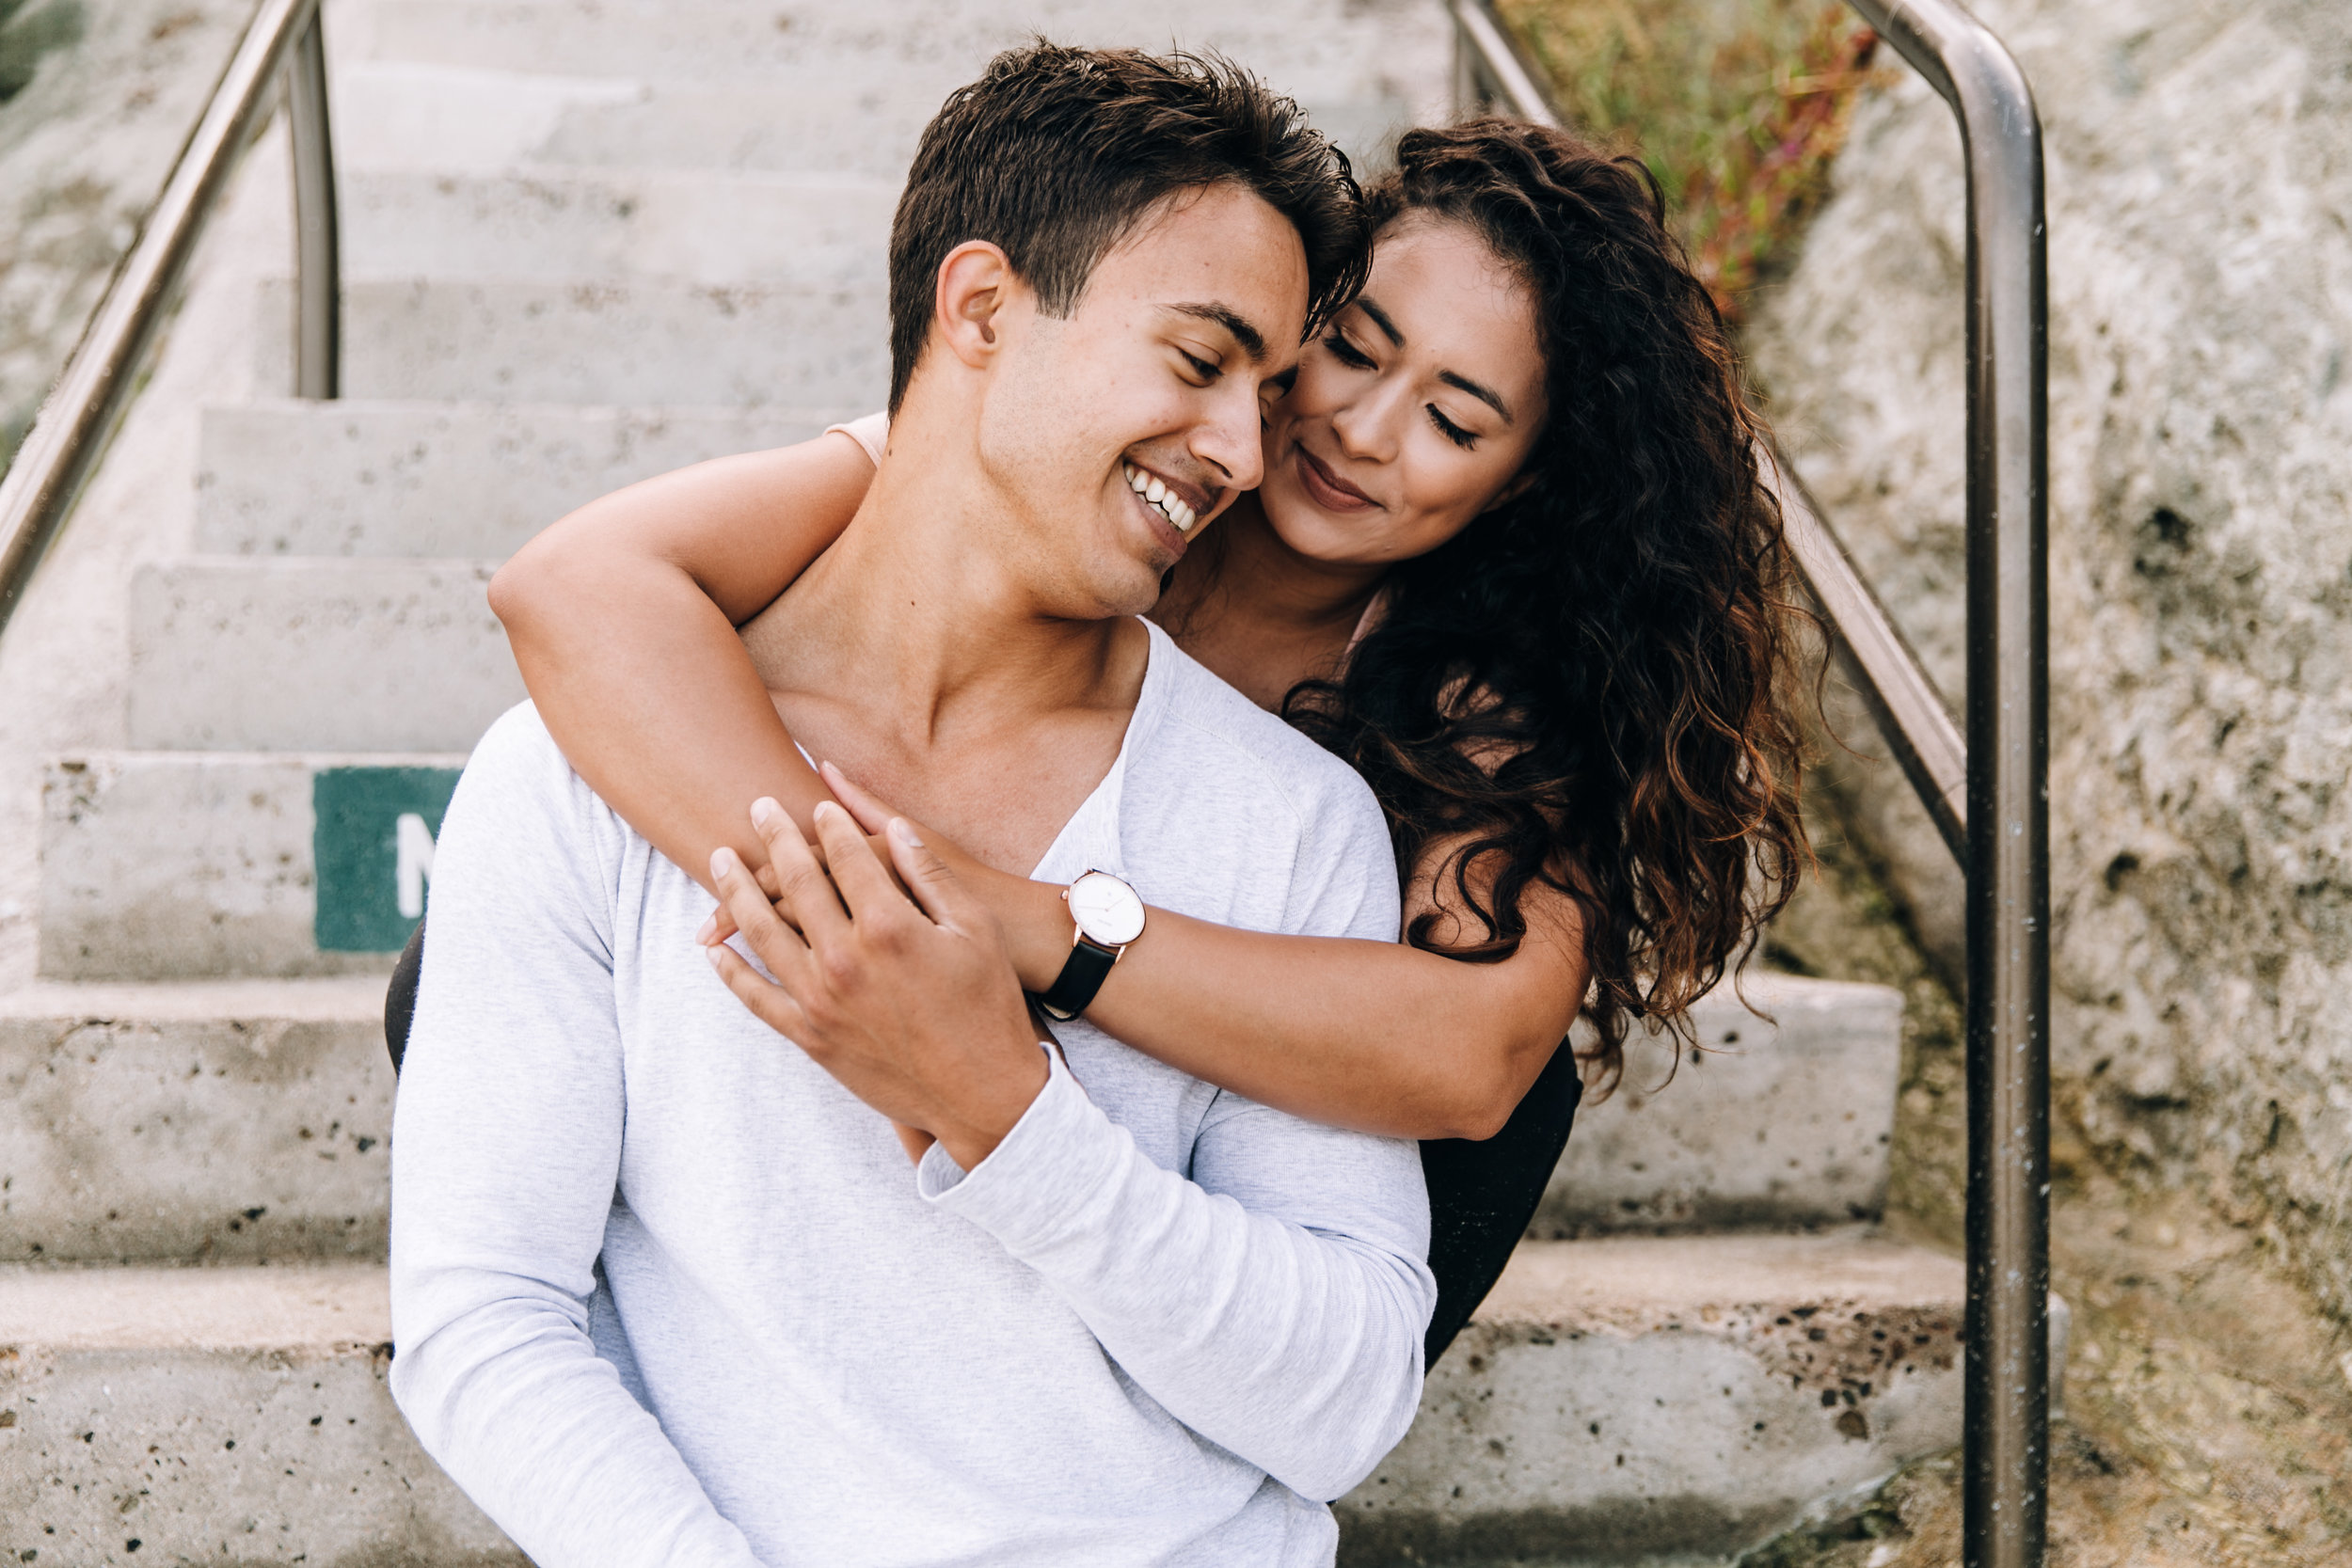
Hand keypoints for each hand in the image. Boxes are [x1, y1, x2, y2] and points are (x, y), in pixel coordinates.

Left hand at [705, 796, 1047, 1170]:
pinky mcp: (811, 1037)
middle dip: (773, 838)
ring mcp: (821, 1001)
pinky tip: (715, 949)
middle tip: (756, 808)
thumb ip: (930, 876)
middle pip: (795, 883)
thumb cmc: (988, 1006)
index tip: (818, 805)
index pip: (846, 856)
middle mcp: (845, 959)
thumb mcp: (975, 929)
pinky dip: (731, 971)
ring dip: (735, 891)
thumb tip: (894, 831)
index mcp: (889, 926)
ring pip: (761, 933)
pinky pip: (757, 998)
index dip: (830, 825)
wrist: (982, 1092)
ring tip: (721, 860)